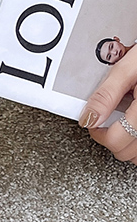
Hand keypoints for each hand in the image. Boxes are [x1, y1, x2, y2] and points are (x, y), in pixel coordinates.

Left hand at [79, 47, 136, 163]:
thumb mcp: (128, 68)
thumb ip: (106, 94)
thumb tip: (88, 118)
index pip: (116, 141)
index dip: (98, 134)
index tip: (93, 123)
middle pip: (128, 153)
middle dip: (112, 140)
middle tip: (107, 122)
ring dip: (130, 144)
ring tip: (124, 123)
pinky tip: (136, 124)